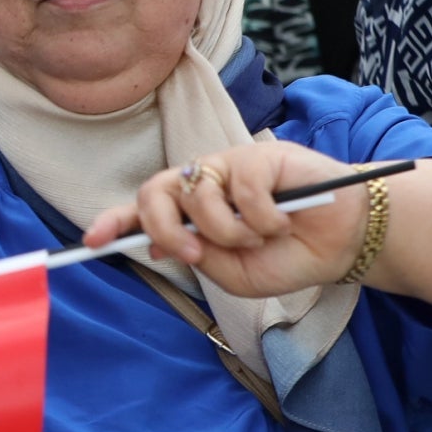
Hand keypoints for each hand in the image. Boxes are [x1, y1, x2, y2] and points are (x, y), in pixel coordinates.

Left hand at [81, 139, 371, 300]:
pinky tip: (283, 220)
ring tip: (260, 238)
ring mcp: (227, 168)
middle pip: (153, 193)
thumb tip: (167, 243)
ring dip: (227, 231)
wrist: (340, 243)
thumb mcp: (236, 274)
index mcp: (189, 214)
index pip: (142, 212)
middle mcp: (201, 185)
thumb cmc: (286, 256)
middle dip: (162, 227)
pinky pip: (242, 189)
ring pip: (198, 196)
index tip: (91, 241)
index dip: (114, 222)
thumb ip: (202, 259)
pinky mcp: (259, 156)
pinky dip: (262, 218)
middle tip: (192, 251)